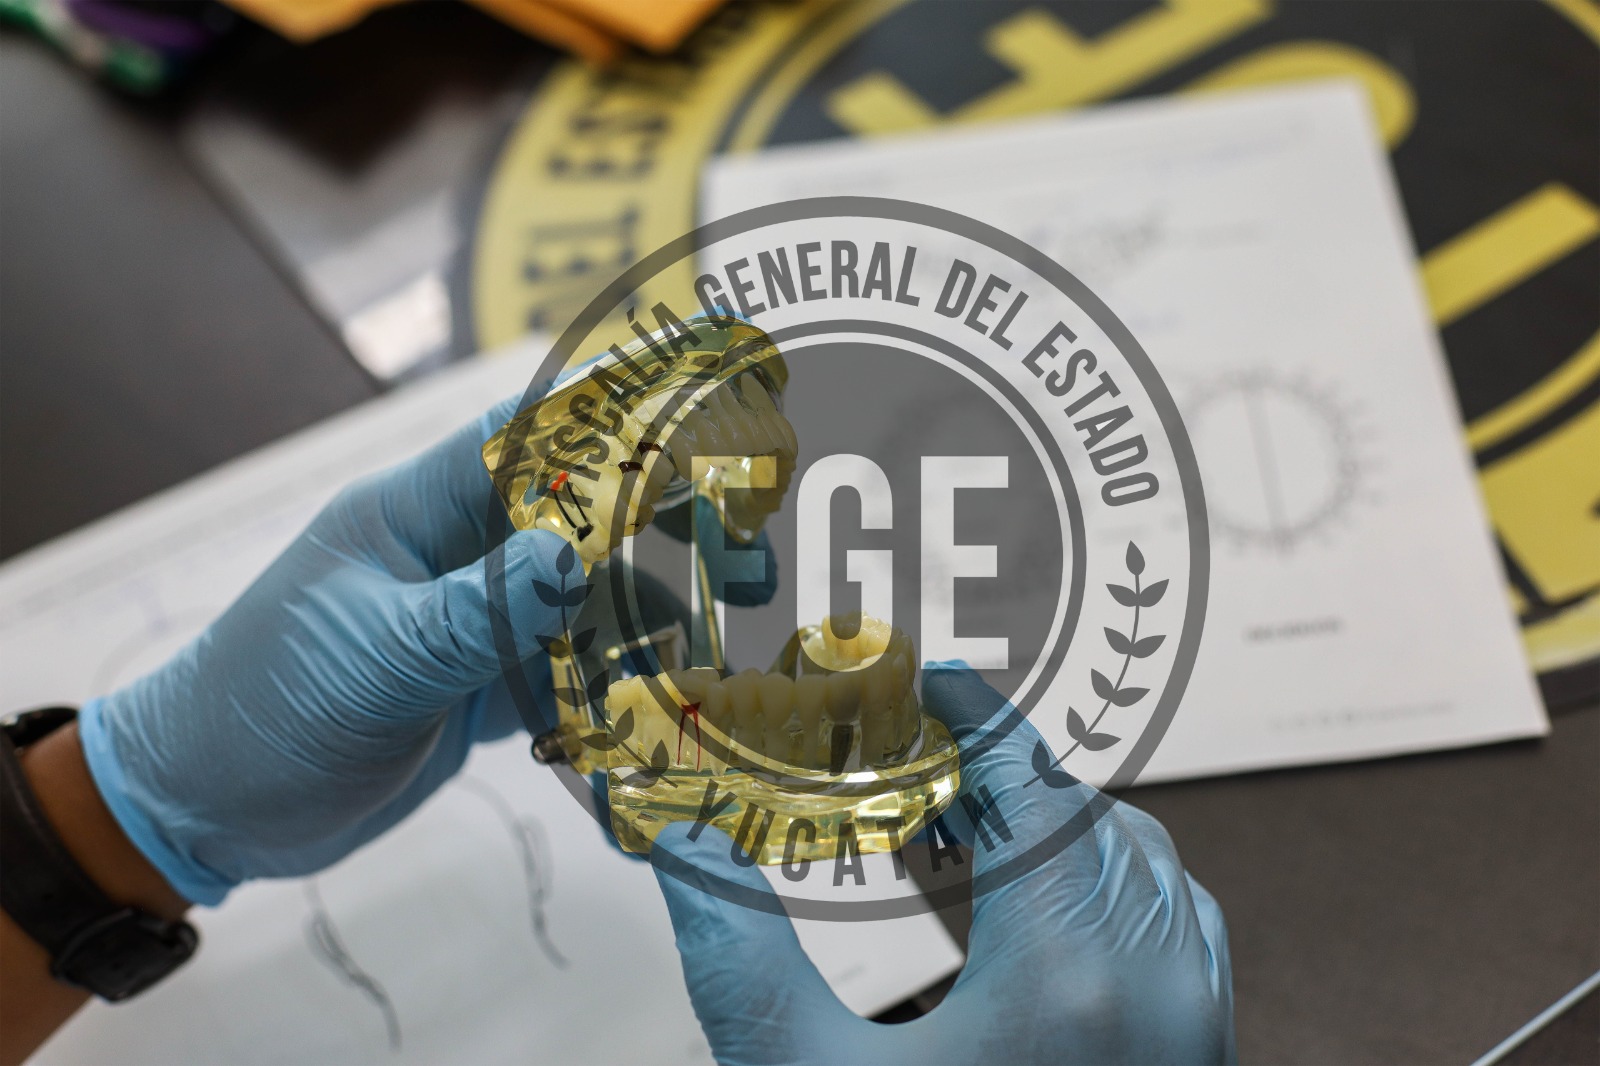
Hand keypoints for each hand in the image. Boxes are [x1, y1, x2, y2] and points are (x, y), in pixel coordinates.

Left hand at [80, 395, 776, 904]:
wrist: (206, 809)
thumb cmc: (261, 715)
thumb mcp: (372, 663)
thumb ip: (477, 613)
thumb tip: (576, 557)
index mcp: (414, 513)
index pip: (530, 434)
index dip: (618, 398)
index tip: (706, 366)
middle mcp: (452, 551)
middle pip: (580, 502)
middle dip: (669, 503)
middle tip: (754, 518)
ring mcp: (470, 616)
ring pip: (586, 588)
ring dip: (659, 598)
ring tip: (734, 611)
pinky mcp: (478, 679)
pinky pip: (569, 661)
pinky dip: (619, 674)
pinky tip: (665, 692)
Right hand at [649, 663, 1234, 1064]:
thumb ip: (736, 950)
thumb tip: (678, 838)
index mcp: (1071, 976)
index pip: (1033, 781)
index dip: (976, 711)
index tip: (924, 674)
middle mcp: (1159, 984)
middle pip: (1083, 811)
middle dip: (993, 776)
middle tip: (904, 777)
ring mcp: (1199, 1022)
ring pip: (1134, 863)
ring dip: (1045, 829)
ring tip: (947, 848)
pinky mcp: (1204, 1053)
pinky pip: (1167, 922)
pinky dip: (1094, 887)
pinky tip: (1012, 920)